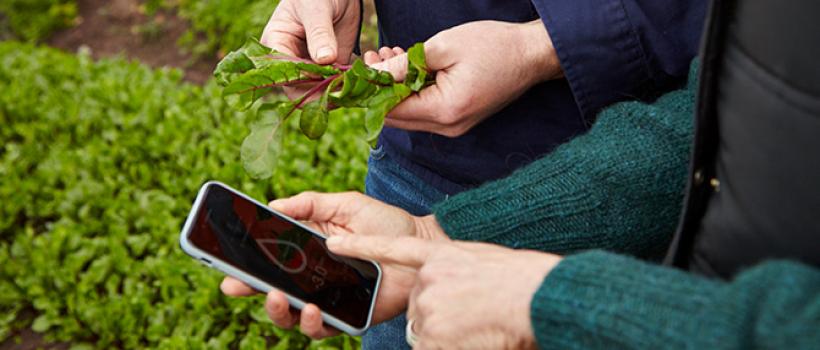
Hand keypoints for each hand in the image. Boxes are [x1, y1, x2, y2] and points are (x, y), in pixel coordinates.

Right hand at [221, 192, 448, 338]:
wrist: (421, 242)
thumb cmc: (385, 223)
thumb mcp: (346, 204)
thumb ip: (311, 203)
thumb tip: (274, 205)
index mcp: (305, 249)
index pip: (267, 258)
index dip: (243, 262)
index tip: (222, 261)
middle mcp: (311, 276)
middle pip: (270, 289)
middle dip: (249, 289)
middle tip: (236, 285)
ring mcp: (327, 298)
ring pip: (291, 315)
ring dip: (277, 310)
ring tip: (278, 297)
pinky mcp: (347, 316)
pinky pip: (322, 328)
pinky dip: (313, 323)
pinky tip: (313, 310)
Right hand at [260, 0, 360, 97]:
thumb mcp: (316, 9)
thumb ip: (319, 33)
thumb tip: (324, 59)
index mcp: (277, 44)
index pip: (284, 72)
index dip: (303, 81)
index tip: (325, 80)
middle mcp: (291, 59)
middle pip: (298, 89)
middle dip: (319, 93)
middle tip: (341, 93)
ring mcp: (311, 66)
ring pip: (318, 91)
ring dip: (335, 93)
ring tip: (352, 89)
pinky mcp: (330, 68)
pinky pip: (336, 85)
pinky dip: (346, 87)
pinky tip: (358, 86)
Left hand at [327, 235, 561, 348]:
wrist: (535, 296)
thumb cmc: (519, 281)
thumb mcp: (480, 264)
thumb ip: (453, 274)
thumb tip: (440, 296)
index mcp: (440, 256)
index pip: (392, 249)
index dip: (361, 247)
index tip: (334, 244)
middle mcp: (427, 279)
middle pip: (418, 308)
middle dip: (439, 318)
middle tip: (471, 316)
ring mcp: (426, 306)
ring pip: (425, 332)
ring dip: (447, 336)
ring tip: (477, 326)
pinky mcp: (430, 334)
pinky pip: (430, 348)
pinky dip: (449, 347)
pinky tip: (472, 338)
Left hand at [366, 20, 561, 136]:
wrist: (532, 55)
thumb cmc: (494, 46)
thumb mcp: (443, 47)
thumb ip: (404, 65)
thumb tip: (373, 75)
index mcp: (445, 111)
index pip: (391, 111)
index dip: (369, 91)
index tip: (359, 67)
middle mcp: (448, 127)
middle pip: (397, 117)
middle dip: (380, 88)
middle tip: (373, 57)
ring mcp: (454, 126)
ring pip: (410, 113)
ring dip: (395, 87)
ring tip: (390, 55)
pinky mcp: (459, 119)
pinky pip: (425, 109)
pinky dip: (412, 90)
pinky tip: (408, 66)